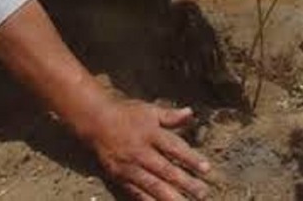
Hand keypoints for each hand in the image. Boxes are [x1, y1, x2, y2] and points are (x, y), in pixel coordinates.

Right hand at [85, 100, 211, 199]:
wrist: (96, 123)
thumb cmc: (127, 114)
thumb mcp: (149, 111)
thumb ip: (170, 116)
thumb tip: (190, 113)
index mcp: (150, 134)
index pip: (174, 148)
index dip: (191, 159)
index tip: (207, 169)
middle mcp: (141, 152)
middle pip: (166, 170)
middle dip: (185, 183)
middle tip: (203, 193)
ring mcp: (130, 167)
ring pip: (152, 185)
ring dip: (170, 197)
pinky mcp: (121, 178)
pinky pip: (137, 193)